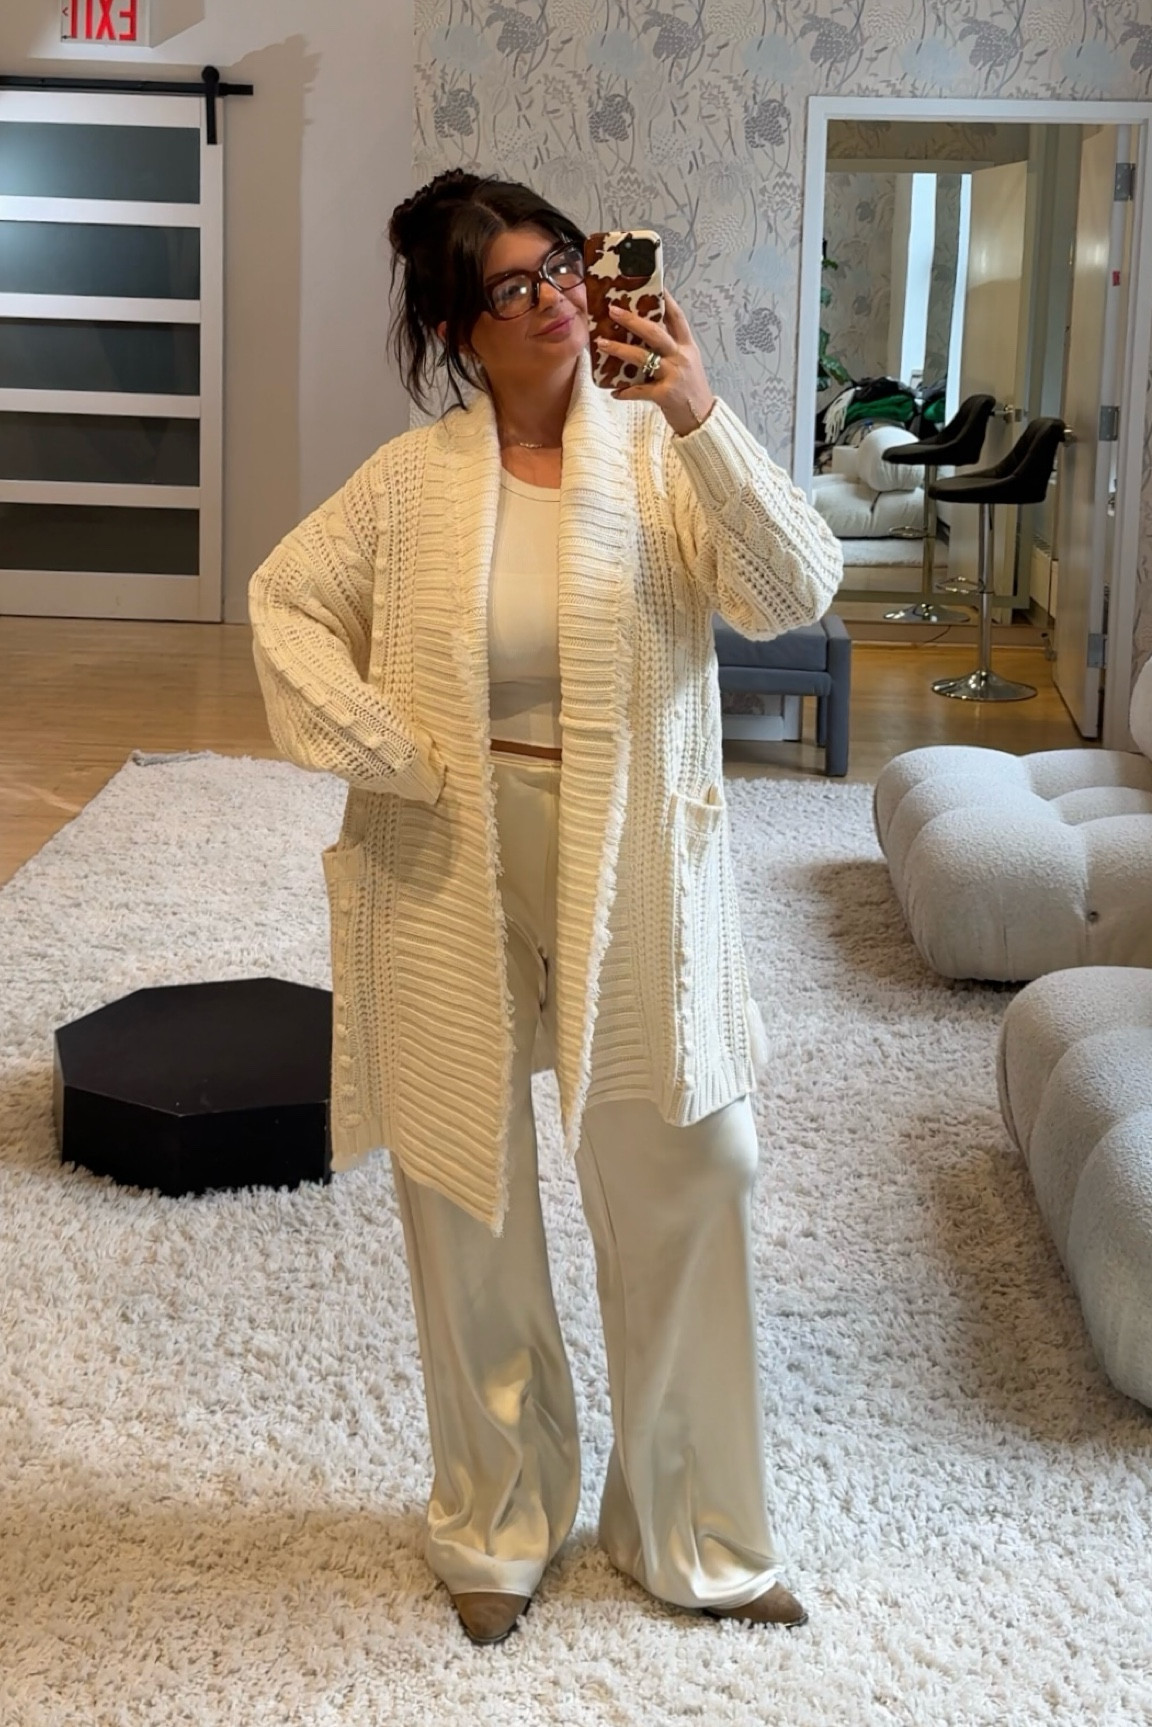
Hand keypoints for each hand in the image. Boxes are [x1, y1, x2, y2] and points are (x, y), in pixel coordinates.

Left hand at [594, 290, 715, 436]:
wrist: (702, 419)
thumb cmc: (690, 390)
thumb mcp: (687, 363)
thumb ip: (671, 349)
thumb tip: (644, 335)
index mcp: (686, 347)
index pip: (677, 318)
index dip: (666, 300)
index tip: (654, 285)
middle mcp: (680, 357)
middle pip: (655, 333)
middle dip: (632, 320)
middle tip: (613, 310)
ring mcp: (673, 375)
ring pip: (643, 357)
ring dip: (620, 350)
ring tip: (602, 344)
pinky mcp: (665, 394)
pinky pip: (639, 390)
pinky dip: (625, 391)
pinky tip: (614, 392)